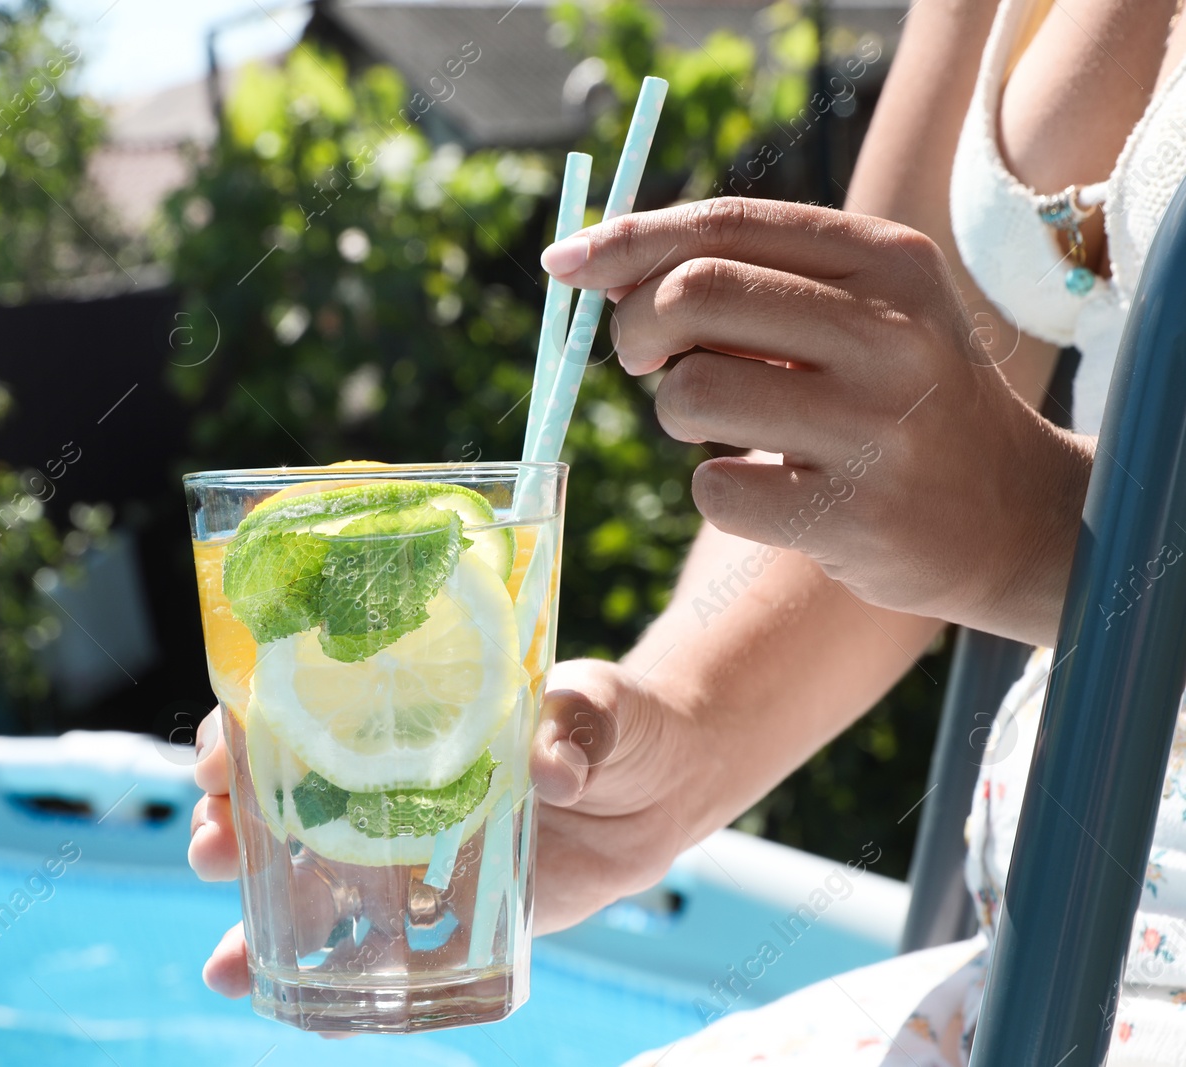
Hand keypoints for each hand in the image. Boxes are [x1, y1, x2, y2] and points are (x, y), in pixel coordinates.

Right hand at [187, 657, 711, 996]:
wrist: (654, 788)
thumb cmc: (608, 722)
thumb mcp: (592, 705)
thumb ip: (572, 728)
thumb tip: (554, 773)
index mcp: (393, 715)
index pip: (290, 713)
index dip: (241, 730)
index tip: (224, 749)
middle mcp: (380, 787)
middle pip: (275, 806)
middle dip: (224, 828)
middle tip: (212, 848)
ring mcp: (405, 856)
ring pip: (309, 890)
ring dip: (256, 925)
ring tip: (228, 966)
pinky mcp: (447, 916)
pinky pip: (381, 954)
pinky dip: (338, 992)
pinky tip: (306, 1017)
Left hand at [540, 197, 1090, 645]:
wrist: (1011, 516)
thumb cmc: (899, 400)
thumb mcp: (859, 311)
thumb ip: (750, 278)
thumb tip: (601, 269)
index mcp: (886, 261)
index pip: (724, 225)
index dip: (626, 240)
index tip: (564, 262)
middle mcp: (891, 331)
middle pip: (694, 293)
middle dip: (635, 327)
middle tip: (642, 360)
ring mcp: (876, 425)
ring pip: (691, 393)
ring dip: (675, 413)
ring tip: (726, 427)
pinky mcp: (854, 513)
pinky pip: (716, 489)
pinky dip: (716, 489)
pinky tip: (769, 489)